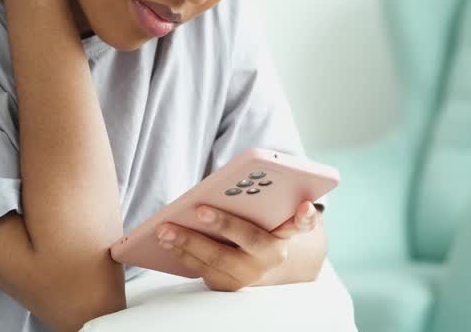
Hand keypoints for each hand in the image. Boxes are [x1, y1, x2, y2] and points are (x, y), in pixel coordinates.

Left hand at [157, 200, 320, 291]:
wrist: (256, 260)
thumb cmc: (257, 223)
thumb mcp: (265, 210)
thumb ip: (259, 196)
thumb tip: (238, 184)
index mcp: (285, 231)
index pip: (302, 222)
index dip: (304, 216)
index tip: (304, 206)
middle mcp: (272, 255)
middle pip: (249, 238)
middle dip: (223, 224)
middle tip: (200, 209)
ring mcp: (249, 274)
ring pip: (218, 258)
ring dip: (189, 241)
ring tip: (166, 228)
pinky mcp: (228, 284)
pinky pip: (202, 270)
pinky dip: (182, 254)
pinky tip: (166, 240)